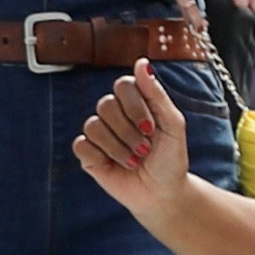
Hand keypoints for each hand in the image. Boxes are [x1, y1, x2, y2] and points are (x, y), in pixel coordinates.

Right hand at [70, 63, 193, 216]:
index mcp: (134, 101)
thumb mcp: (172, 124)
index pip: (122, 85)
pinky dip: (100, 156)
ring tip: (134, 161)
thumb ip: (156, 93)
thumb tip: (142, 62)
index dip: (134, 106)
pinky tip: (113, 165)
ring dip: (119, 148)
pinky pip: (81, 144)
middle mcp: (114, 113)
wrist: (163, 192)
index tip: (150, 127)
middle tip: (145, 148)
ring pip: (94, 126)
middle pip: (106, 105)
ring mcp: (99, 133)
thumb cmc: (170, 157)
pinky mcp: (88, 154)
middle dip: (129, 132)